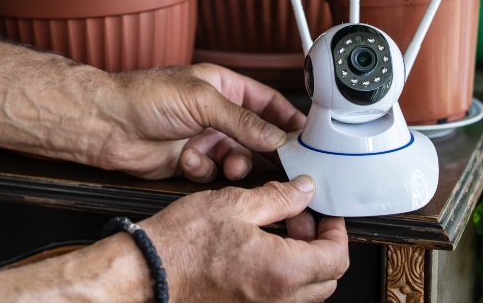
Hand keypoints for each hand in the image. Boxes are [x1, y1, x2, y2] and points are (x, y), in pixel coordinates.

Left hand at [97, 63, 304, 181]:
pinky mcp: (189, 162)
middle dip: (264, 150)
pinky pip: (211, 173)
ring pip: (237, 159)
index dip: (287, 119)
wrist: (107, 124)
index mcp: (223, 87)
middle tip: (278, 164)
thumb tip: (276, 136)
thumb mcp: (203, 101)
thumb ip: (243, 121)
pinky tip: (188, 161)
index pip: (267, 103)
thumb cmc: (146, 96)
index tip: (306, 137)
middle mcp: (216, 114)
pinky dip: (203, 170)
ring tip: (228, 164)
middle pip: (256, 136)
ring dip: (234, 164)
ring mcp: (203, 138)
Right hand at [138, 176, 348, 301]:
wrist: (146, 272)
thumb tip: (304, 191)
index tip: (325, 213)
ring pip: (306, 291)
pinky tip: (261, 247)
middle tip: (302, 218)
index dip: (336, 230)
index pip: (336, 257)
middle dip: (322, 245)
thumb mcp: (234, 204)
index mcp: (281, 271)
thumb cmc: (180, 243)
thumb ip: (278, 198)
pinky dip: (283, 273)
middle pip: (327, 279)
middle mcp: (276, 298)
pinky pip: (281, 296)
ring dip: (303, 260)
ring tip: (279, 230)